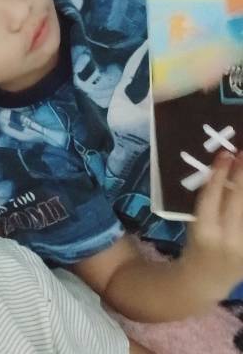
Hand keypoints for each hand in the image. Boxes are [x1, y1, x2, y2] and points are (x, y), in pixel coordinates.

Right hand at [181, 151, 242, 299]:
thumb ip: (211, 202)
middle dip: (241, 175)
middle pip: (238, 201)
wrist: (205, 280)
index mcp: (204, 230)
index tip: (224, 154)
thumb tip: (226, 173)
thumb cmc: (196, 245)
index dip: (218, 174)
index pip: (212, 196)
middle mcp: (227, 239)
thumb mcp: (195, 223)